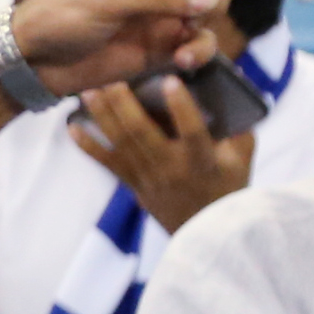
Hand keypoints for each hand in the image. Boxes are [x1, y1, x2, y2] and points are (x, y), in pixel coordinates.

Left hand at [72, 67, 257, 234]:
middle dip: (124, 105)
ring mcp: (149, 177)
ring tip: (87, 93)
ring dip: (102, 117)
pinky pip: (107, 164)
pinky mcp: (133, 185)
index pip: (193, 131)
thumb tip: (238, 87)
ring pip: (121, 144)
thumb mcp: (242, 160)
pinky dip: (87, 145)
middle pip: (143, 134)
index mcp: (203, 160)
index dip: (182, 107)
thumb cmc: (227, 188)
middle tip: (111, 79)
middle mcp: (172, 168)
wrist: (207, 234)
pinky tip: (71, 127)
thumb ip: (240, 127)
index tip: (170, 80)